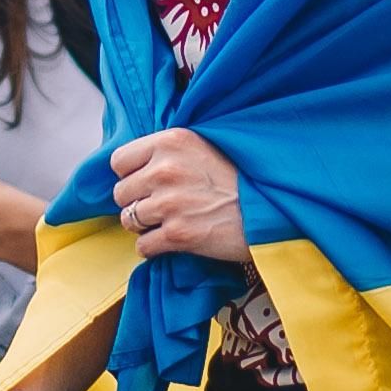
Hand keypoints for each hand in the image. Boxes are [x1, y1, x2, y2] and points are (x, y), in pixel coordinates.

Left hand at [104, 126, 245, 264]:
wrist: (271, 208)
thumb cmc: (240, 178)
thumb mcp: (204, 146)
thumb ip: (168, 152)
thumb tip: (135, 167)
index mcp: (170, 142)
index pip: (119, 161)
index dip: (130, 174)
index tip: (145, 182)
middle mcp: (165, 170)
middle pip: (120, 193)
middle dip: (137, 202)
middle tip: (161, 206)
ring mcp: (169, 203)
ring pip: (129, 220)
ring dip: (145, 226)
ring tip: (169, 222)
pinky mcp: (177, 234)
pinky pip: (142, 247)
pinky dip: (154, 248)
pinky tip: (173, 240)